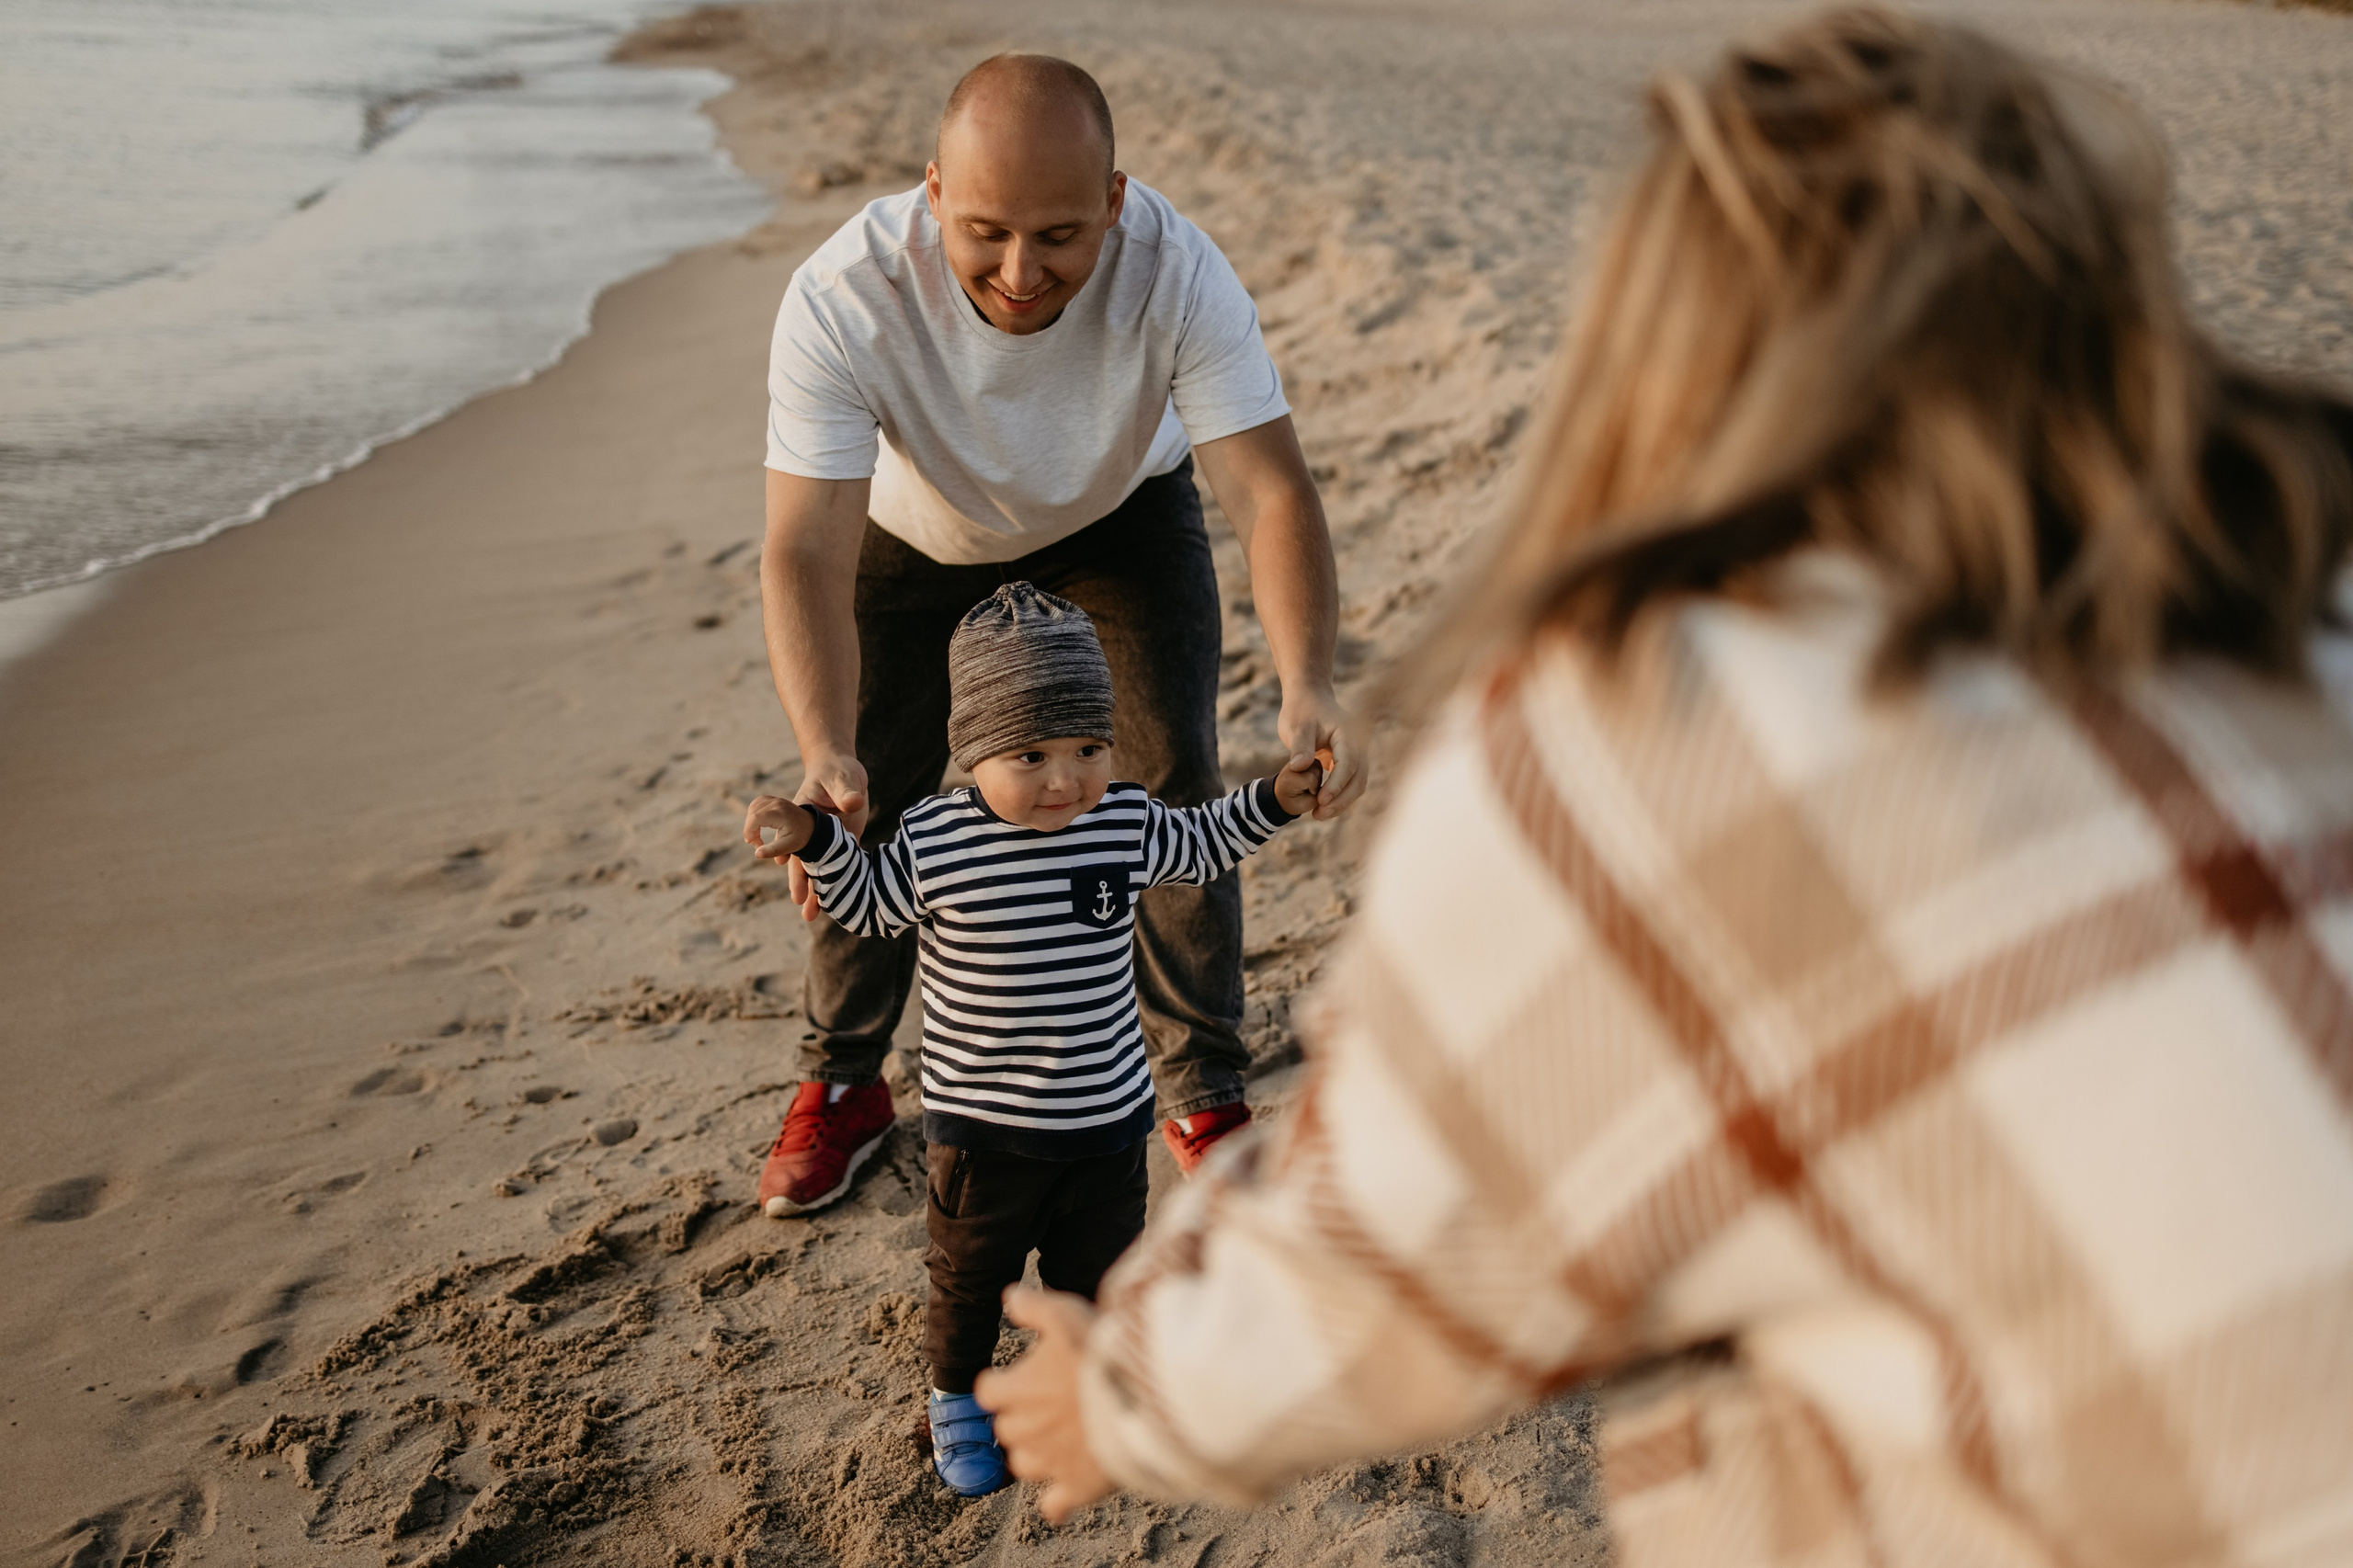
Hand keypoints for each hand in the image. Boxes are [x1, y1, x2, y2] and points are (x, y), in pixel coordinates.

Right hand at [743, 796, 813, 862]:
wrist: (813, 826)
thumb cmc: (801, 836)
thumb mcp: (789, 846)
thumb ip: (773, 850)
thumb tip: (757, 854)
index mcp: (780, 813)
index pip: (755, 818)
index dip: (749, 831)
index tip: (755, 844)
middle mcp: (776, 803)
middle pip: (752, 813)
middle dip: (750, 829)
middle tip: (758, 843)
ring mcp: (776, 800)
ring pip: (753, 807)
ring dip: (751, 821)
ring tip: (758, 834)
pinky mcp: (775, 800)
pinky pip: (758, 803)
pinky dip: (754, 814)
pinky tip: (759, 825)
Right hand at [787, 752, 869, 921]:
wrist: (842, 771)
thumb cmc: (837, 770)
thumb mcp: (842, 778)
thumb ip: (846, 791)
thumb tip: (852, 803)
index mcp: (804, 816)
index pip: (794, 839)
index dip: (790, 853)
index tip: (785, 867)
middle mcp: (812, 832)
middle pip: (803, 861)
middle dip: (802, 884)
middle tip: (803, 909)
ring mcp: (827, 840)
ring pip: (820, 869)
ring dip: (817, 892)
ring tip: (811, 917)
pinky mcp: (843, 844)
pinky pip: (839, 867)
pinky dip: (837, 885)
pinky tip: (838, 903)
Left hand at [974, 1287, 1114, 1523]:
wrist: (1142, 1395)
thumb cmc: (1100, 1351)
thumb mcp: (1064, 1313)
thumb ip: (1032, 1307)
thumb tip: (1008, 1297)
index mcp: (1015, 1391)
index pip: (988, 1392)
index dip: (1001, 1384)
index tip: (1017, 1377)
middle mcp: (1025, 1430)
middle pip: (1006, 1429)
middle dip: (1020, 1417)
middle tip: (1047, 1402)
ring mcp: (1050, 1462)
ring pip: (1024, 1465)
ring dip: (1035, 1452)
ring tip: (1058, 1438)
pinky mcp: (1077, 1486)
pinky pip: (1054, 1505)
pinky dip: (1055, 1502)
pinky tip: (1063, 1496)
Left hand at [1277, 689, 1364, 820]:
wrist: (1310, 700)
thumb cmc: (1301, 712)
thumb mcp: (1296, 727)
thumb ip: (1299, 747)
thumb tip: (1299, 768)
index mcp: (1347, 733)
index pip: (1348, 762)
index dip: (1337, 783)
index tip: (1321, 800)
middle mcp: (1358, 744)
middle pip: (1358, 777)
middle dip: (1341, 799)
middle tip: (1318, 814)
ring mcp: (1358, 753)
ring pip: (1358, 784)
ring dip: (1342, 802)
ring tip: (1318, 815)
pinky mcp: (1352, 761)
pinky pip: (1352, 783)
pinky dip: (1341, 797)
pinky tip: (1323, 806)